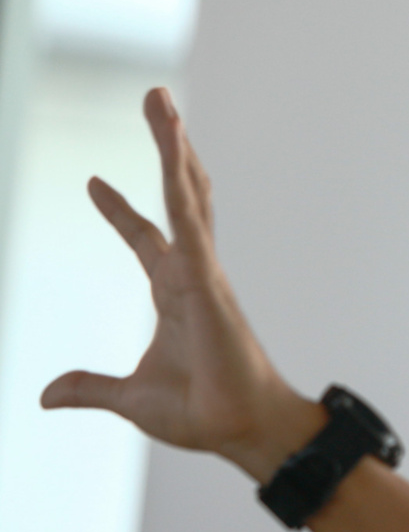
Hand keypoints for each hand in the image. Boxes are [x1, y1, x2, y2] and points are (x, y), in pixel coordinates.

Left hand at [41, 88, 323, 481]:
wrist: (240, 430)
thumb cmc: (202, 412)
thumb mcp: (130, 399)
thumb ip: (91, 388)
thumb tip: (46, 394)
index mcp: (174, 292)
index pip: (145, 237)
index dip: (119, 211)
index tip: (92, 182)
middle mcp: (190, 272)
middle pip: (179, 196)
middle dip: (167, 150)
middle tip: (157, 102)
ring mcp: (202, 270)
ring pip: (188, 193)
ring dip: (174, 146)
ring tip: (161, 102)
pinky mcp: (207, 278)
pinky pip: (188, 220)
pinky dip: (179, 181)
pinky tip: (174, 146)